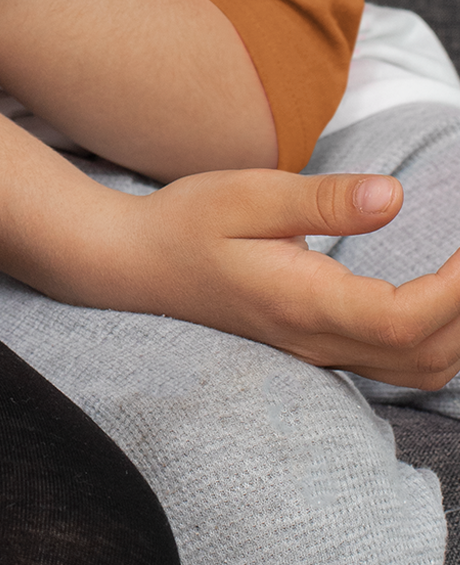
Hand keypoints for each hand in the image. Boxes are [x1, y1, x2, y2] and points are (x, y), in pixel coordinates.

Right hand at [110, 169, 459, 388]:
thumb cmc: (187, 222)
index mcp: (304, 303)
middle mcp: (319, 340)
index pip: (405, 319)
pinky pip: (396, 362)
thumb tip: (395, 197)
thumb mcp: (247, 194)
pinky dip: (436, 337)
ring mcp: (319, 350)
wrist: (138, 265)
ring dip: (457, 330)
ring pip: (418, 370)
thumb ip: (321, 200)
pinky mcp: (318, 345)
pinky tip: (440, 296)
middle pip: (426, 356)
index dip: (456, 289)